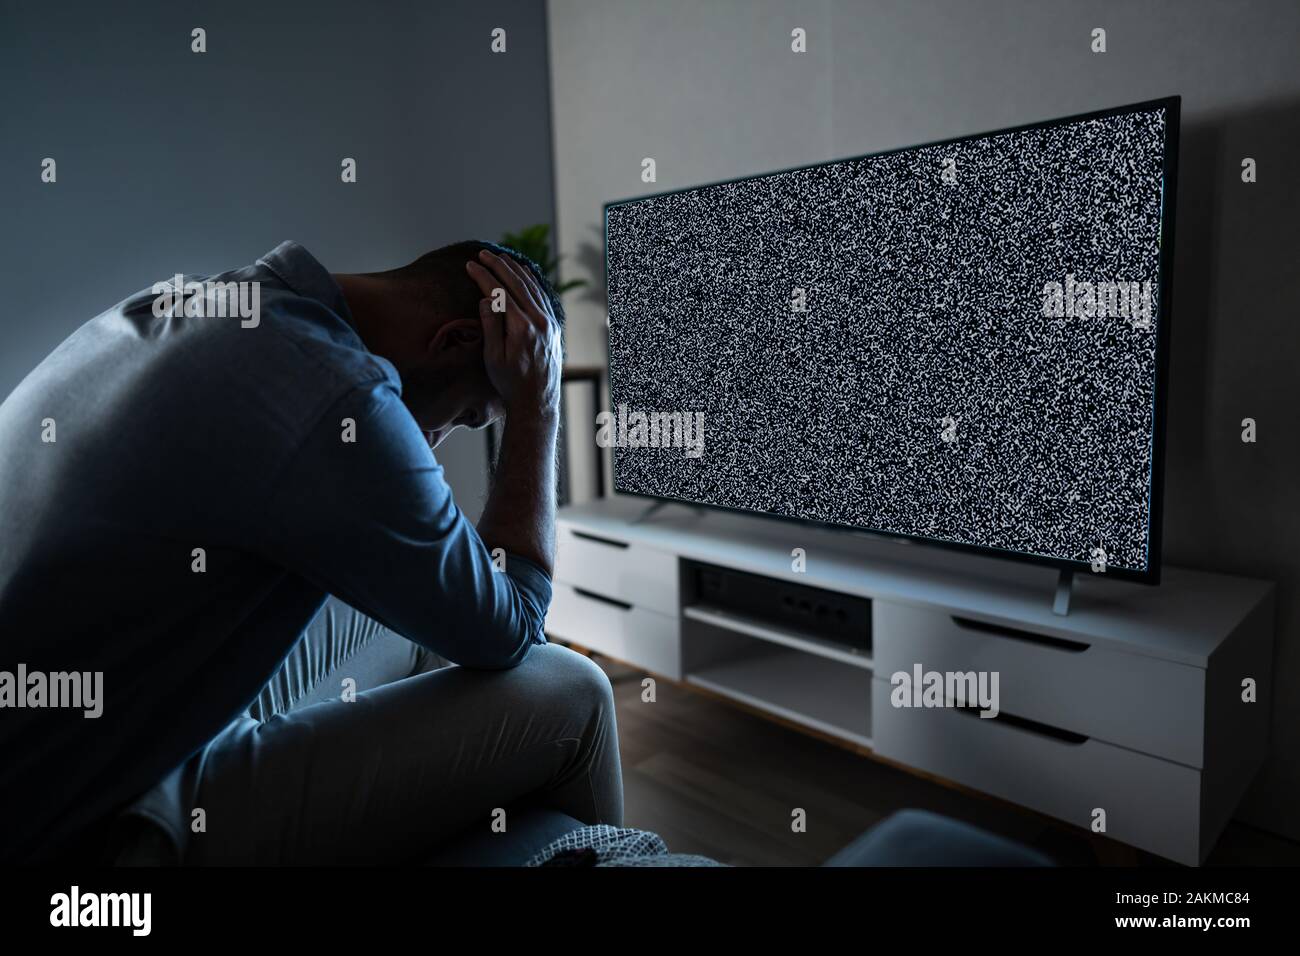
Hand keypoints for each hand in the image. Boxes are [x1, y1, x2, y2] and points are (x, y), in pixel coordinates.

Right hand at [465, 249, 560, 417]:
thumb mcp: (493, 357)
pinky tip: (524, 275)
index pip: (500, 292)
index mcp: (522, 328)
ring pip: (533, 287)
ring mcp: (550, 323)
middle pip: (518, 284)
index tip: (470, 265)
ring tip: (500, 258)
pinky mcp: (554, 327)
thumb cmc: (510, 382)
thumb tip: (486, 298)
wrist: (536, 401)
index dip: (483, 276)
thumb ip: (490, 325)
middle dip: (499, 265)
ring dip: (516, 270)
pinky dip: (532, 282)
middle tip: (483, 254)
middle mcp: (540, 321)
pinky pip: (543, 297)